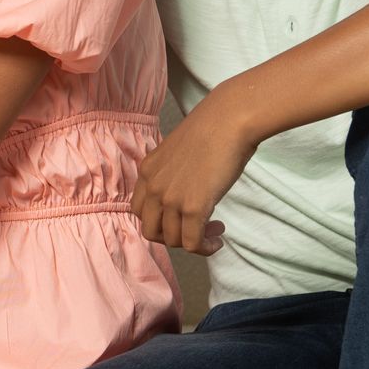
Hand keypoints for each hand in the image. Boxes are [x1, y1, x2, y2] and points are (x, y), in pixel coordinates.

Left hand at [130, 94, 254, 254]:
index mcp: (147, 171)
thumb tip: (186, 190)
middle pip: (150, 230)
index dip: (159, 220)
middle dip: (172, 236)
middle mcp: (153, 186)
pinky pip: (191, 244)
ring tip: (214, 230)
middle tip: (196, 229)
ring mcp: (170, 198)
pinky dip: (204, 248)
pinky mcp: (193, 207)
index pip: (139, 210)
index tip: (181, 217)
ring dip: (193, 242)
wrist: (229, 119)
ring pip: (172, 240)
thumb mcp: (178, 151)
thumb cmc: (212, 129)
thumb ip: (173, 172)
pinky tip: (217, 240)